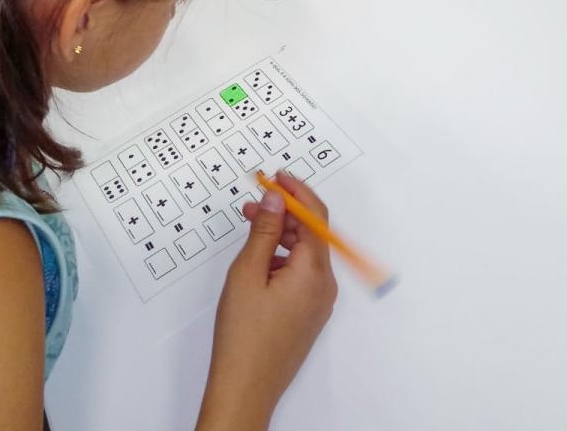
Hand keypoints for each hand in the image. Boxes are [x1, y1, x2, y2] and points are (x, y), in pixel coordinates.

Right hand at [196, 175, 337, 430]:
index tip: (275, 177)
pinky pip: (300, 273)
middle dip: (284, 213)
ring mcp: (317, 302)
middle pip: (311, 234)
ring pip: (304, 253)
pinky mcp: (307, 314)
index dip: (296, 192)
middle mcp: (323, 286)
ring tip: (251, 228)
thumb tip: (277, 200)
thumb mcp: (247, 272)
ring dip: (280, 235)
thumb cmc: (243, 334)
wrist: (245, 388)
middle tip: (254, 203)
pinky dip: (281, 257)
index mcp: (314, 273)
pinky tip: (257, 258)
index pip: (315, 217)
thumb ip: (265, 231)